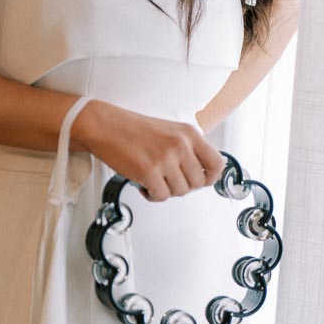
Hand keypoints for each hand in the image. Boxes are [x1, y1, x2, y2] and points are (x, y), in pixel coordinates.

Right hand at [73, 100, 226, 201]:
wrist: (106, 126)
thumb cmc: (134, 130)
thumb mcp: (171, 131)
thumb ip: (189, 149)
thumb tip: (202, 174)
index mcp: (190, 134)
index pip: (217, 163)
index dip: (210, 177)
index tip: (201, 180)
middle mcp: (181, 145)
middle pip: (198, 183)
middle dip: (183, 186)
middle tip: (168, 180)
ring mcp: (166, 159)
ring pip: (180, 192)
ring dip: (166, 190)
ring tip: (154, 179)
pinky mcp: (149, 172)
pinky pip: (161, 196)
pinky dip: (152, 195)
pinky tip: (144, 184)